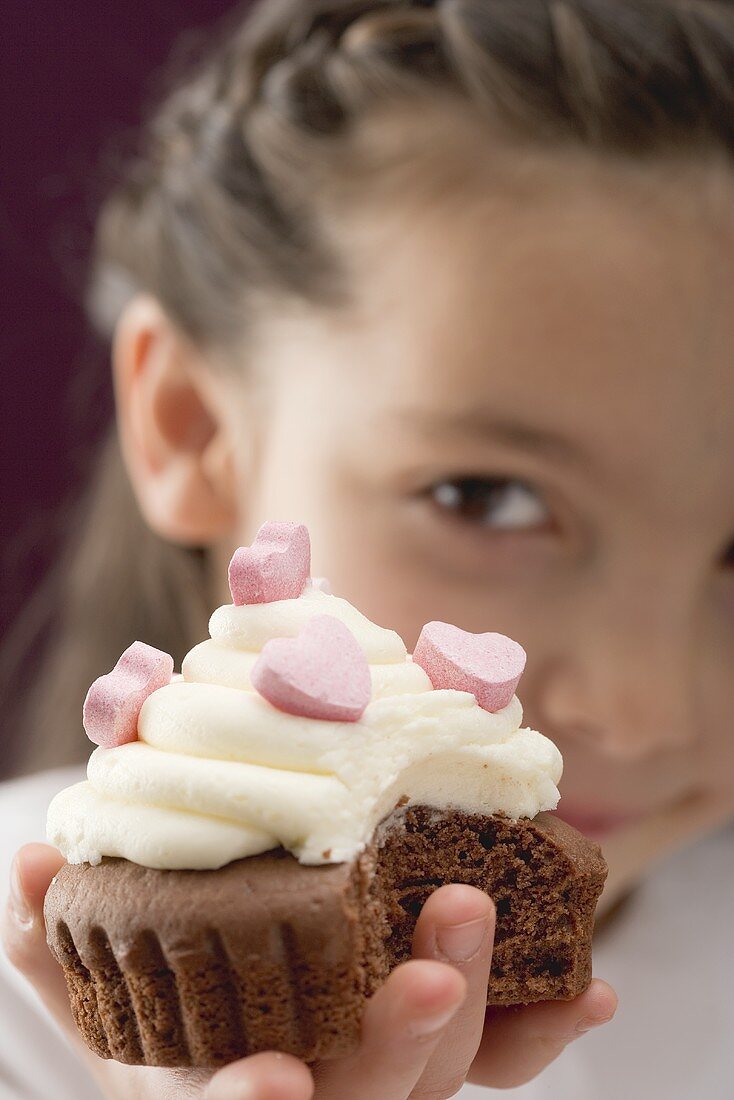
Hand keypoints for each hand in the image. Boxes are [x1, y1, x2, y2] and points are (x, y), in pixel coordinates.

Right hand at [3, 844, 616, 1098]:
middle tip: (434, 956)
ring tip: (483, 911)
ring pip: (447, 1075)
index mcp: (234, 1096)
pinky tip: (590, 991)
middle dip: (408, 1036)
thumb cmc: (176, 1037)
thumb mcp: (111, 1001)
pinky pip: (506, 1064)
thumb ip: (63, 944)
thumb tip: (26, 861)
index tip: (274, 1077)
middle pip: (379, 1097)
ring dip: (485, 1003)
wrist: (245, 1070)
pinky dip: (545, 1031)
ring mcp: (390, 1091)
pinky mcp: (440, 1063)